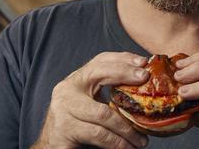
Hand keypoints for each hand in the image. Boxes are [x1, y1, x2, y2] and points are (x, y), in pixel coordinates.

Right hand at [31, 52, 149, 148]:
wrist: (52, 146)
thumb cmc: (78, 125)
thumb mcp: (93, 103)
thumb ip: (111, 93)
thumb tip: (146, 87)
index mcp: (77, 80)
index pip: (100, 60)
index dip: (122, 58)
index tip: (143, 62)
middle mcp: (67, 89)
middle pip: (99, 75)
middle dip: (125, 74)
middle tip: (145, 81)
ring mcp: (63, 109)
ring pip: (103, 113)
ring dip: (127, 127)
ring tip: (142, 139)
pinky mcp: (64, 130)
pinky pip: (97, 134)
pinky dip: (117, 142)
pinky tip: (128, 147)